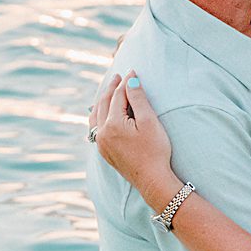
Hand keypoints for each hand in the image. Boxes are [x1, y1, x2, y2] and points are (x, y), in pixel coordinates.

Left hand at [92, 72, 177, 208]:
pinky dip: (99, 115)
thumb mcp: (149, 122)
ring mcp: (101, 143)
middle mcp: (102, 133)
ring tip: (109, 90)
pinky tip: (103, 112)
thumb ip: (138, 99)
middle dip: (111, 88)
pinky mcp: (104, 151)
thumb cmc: (155, 151)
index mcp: (113, 124)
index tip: (133, 71)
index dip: (126, 82)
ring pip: (96, 115)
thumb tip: (130, 79)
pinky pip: (96, 127)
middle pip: (104, 103)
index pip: (118, 96)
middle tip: (118, 76)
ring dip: (102, 100)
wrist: (152, 180)